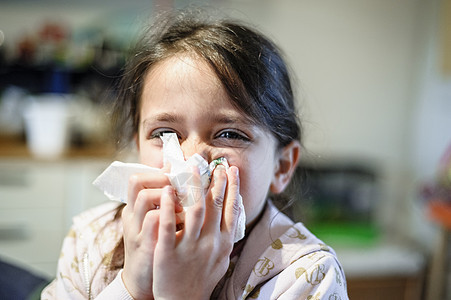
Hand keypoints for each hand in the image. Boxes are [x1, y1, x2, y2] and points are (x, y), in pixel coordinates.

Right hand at [121, 169, 182, 299]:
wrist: (142, 282)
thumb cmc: (155, 247)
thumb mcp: (153, 224)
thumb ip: (163, 205)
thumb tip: (181, 180)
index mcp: (133, 209)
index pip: (137, 178)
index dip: (158, 173)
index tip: (177, 176)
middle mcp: (131, 215)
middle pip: (137, 181)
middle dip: (163, 179)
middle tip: (181, 187)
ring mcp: (136, 229)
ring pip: (146, 197)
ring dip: (168, 195)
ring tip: (182, 204)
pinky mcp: (145, 243)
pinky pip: (155, 219)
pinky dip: (171, 214)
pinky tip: (184, 220)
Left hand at [152, 165, 240, 298]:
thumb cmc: (201, 279)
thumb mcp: (221, 260)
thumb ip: (226, 237)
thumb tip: (233, 216)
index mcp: (224, 243)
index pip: (231, 209)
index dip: (232, 186)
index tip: (231, 169)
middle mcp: (211, 243)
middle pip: (215, 204)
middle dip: (216, 180)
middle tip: (214, 162)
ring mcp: (190, 247)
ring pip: (194, 210)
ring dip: (194, 186)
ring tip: (191, 168)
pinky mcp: (169, 252)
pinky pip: (169, 225)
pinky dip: (169, 206)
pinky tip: (168, 190)